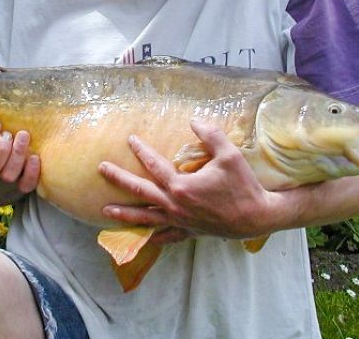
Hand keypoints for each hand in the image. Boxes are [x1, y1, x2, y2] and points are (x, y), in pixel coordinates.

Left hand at [98, 121, 277, 239]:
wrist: (257, 217)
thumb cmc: (244, 186)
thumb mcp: (230, 155)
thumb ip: (210, 135)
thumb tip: (194, 121)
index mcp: (181, 186)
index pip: (154, 165)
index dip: (141, 150)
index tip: (130, 139)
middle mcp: (175, 206)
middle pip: (140, 192)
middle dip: (119, 180)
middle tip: (102, 169)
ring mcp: (180, 222)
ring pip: (146, 218)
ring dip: (125, 214)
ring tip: (106, 212)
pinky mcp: (190, 232)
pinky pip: (167, 236)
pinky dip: (154, 237)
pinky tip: (146, 238)